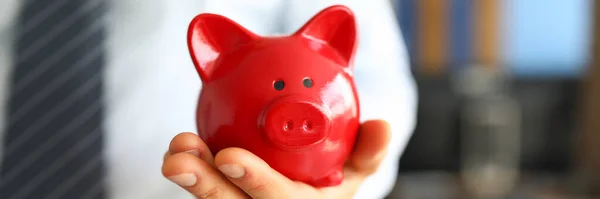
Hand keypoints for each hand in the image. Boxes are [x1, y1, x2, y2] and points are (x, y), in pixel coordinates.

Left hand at [162, 120, 390, 198]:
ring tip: (175, 152)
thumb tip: (383, 124)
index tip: (228, 156)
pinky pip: (206, 192)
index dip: (256, 181)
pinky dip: (192, 173)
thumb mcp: (353, 174)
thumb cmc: (325, 187)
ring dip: (190, 178)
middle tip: (180, 158)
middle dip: (205, 185)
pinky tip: (181, 151)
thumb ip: (367, 152)